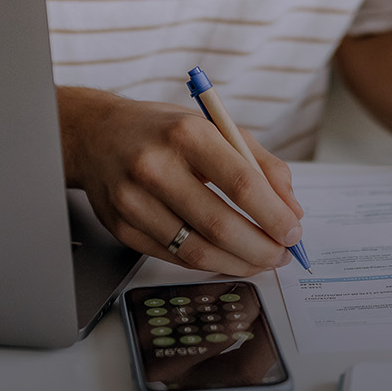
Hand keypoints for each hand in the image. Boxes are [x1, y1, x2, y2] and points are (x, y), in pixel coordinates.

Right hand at [58, 87, 304, 275]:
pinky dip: (207, 263)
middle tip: (283, 254)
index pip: (240, 183)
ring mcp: (134, 202)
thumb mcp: (217, 127)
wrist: (97, 136)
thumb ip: (261, 163)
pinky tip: (228, 259)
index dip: (273, 214)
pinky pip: (173, 257)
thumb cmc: (167, 130)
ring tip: (262, 261)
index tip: (294, 230)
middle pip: (219, 224)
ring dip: (237, 263)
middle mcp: (155, 168)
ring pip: (195, 250)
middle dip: (260, 247)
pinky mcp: (121, 229)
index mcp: (187, 134)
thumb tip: (291, 207)